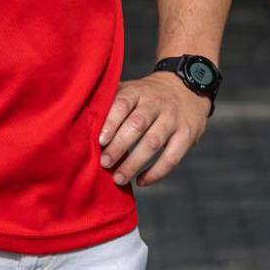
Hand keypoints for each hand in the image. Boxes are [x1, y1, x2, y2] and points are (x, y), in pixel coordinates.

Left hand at [97, 71, 210, 187]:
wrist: (187, 87)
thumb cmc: (148, 95)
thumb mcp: (132, 90)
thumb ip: (111, 102)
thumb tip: (81, 124)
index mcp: (138, 91)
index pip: (123, 104)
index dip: (111, 122)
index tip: (99, 141)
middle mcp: (157, 103)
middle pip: (137, 124)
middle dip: (119, 146)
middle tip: (105, 163)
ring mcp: (173, 119)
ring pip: (153, 142)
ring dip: (134, 163)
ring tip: (119, 178)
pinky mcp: (187, 135)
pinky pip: (172, 157)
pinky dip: (156, 173)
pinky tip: (141, 182)